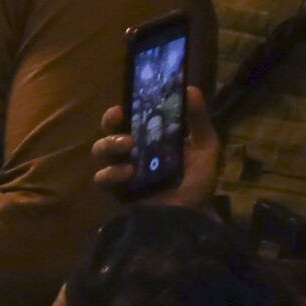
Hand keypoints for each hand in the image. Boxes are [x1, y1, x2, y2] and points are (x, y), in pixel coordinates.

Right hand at [92, 86, 220, 208]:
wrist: (192, 218)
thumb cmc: (196, 182)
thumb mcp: (205, 148)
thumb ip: (198, 120)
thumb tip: (190, 88)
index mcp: (149, 138)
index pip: (128, 116)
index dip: (123, 107)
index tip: (127, 102)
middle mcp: (131, 152)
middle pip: (108, 129)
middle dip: (110, 121)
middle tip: (120, 118)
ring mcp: (121, 170)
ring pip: (100, 149)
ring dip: (111, 143)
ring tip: (129, 145)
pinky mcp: (116, 190)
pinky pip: (102, 177)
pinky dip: (112, 172)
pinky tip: (129, 174)